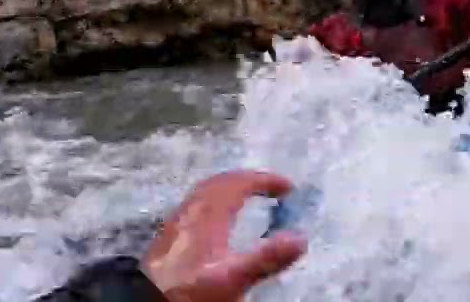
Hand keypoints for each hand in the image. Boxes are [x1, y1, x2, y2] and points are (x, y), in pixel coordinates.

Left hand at [142, 170, 307, 301]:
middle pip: (220, 183)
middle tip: (269, 188)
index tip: (289, 188)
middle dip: (247, 180)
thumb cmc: (189, 291)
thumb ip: (266, 258)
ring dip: (230, 190)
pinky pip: (196, 207)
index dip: (265, 180)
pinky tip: (217, 225)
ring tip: (247, 200)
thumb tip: (301, 238)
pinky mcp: (168, 239)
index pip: (239, 183)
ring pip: (205, 194)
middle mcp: (190, 212)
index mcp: (207, 215)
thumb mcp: (232, 278)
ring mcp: (176, 224)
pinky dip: (215, 203)